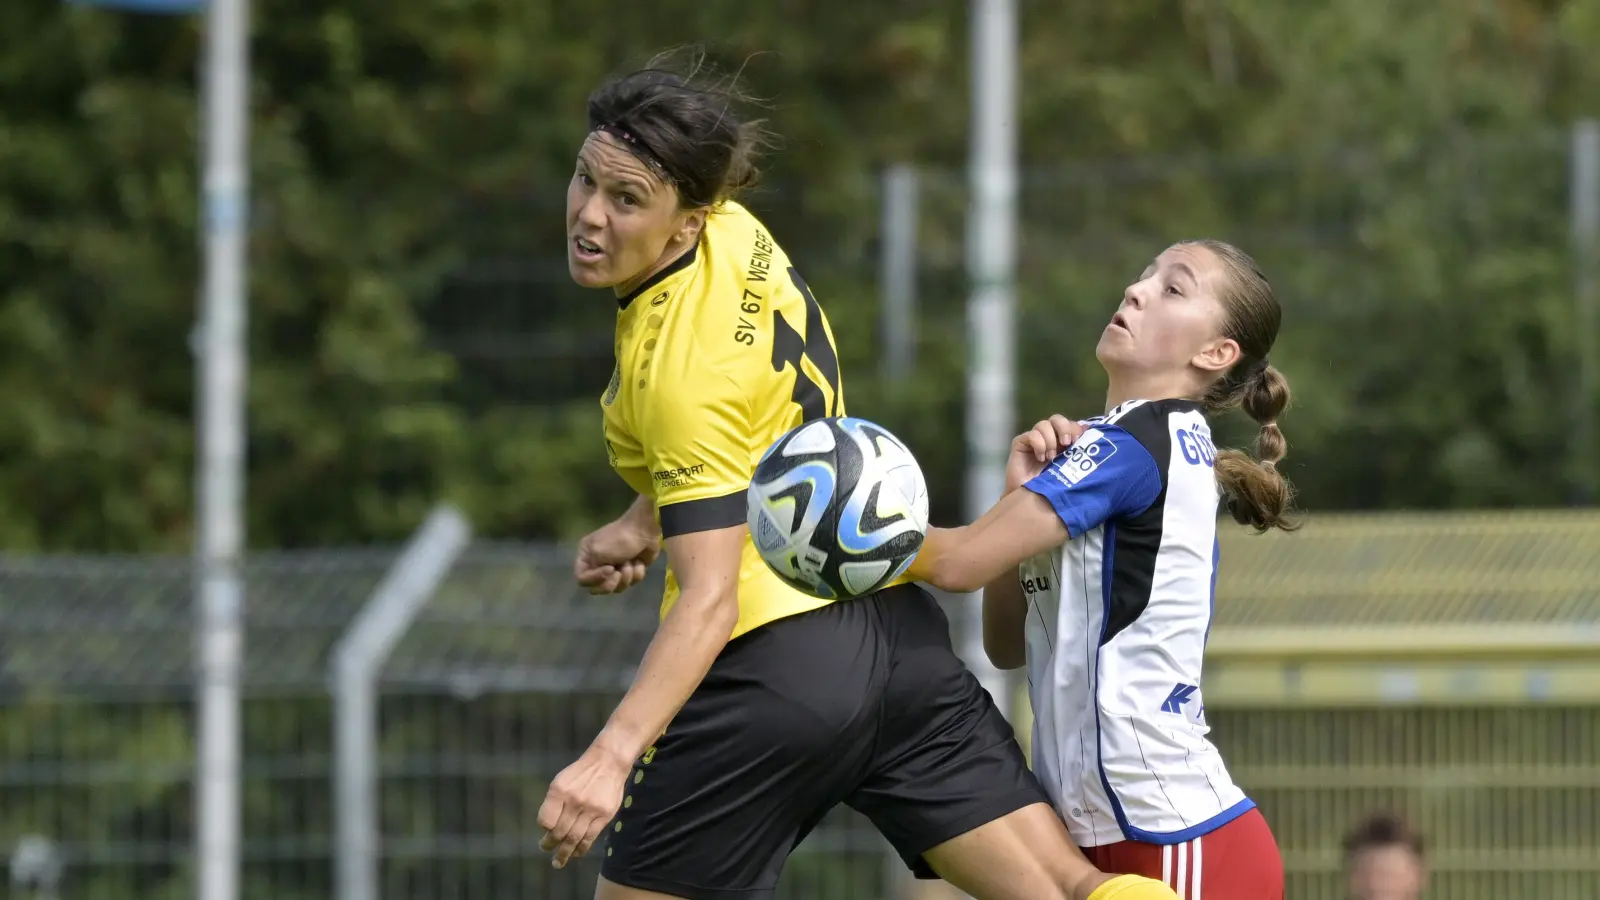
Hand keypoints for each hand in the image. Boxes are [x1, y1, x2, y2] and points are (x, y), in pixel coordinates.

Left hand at [537, 742, 632, 868]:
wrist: (608, 762)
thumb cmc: (580, 773)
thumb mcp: (561, 780)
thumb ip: (553, 803)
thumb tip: (547, 828)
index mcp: (559, 791)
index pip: (545, 820)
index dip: (544, 829)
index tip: (545, 831)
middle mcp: (574, 801)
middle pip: (559, 832)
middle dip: (550, 844)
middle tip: (546, 849)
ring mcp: (590, 809)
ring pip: (574, 838)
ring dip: (564, 853)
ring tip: (558, 861)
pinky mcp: (604, 815)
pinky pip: (590, 837)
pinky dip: (581, 848)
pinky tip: (575, 853)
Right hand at [575, 517, 658, 594]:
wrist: (644, 531)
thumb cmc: (618, 539)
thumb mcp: (598, 551)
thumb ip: (591, 570)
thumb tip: (604, 578)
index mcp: (586, 557)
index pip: (582, 579)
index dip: (594, 579)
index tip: (609, 569)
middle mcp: (598, 564)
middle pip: (598, 588)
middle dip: (611, 583)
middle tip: (618, 573)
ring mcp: (614, 569)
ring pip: (616, 588)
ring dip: (626, 576)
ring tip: (630, 563)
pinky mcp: (630, 571)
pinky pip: (631, 583)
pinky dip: (636, 572)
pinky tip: (639, 562)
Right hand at [1005, 415, 1088, 492]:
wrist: (1032, 500)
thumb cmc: (1052, 487)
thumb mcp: (1071, 469)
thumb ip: (1079, 454)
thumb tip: (1091, 437)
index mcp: (1062, 442)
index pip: (1070, 424)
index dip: (1075, 428)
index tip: (1079, 441)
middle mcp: (1049, 438)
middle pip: (1057, 419)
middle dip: (1064, 428)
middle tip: (1067, 443)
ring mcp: (1034, 439)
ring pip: (1043, 424)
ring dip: (1050, 440)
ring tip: (1051, 458)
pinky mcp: (1020, 443)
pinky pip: (1031, 434)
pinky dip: (1038, 444)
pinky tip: (1040, 458)